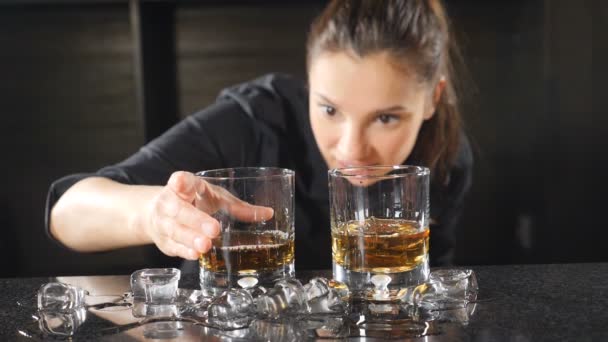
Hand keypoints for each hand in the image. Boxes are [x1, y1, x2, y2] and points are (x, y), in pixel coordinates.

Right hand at [143, 171, 273, 259]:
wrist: (161, 214)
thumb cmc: (196, 203)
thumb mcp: (217, 199)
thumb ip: (239, 207)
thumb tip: (268, 214)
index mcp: (185, 186)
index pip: (181, 180)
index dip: (181, 182)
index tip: (179, 182)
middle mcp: (170, 202)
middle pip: (179, 209)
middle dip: (195, 219)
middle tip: (214, 229)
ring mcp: (163, 222)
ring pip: (174, 230)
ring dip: (190, 238)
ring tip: (205, 245)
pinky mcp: (164, 240)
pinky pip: (172, 246)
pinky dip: (183, 250)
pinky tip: (195, 254)